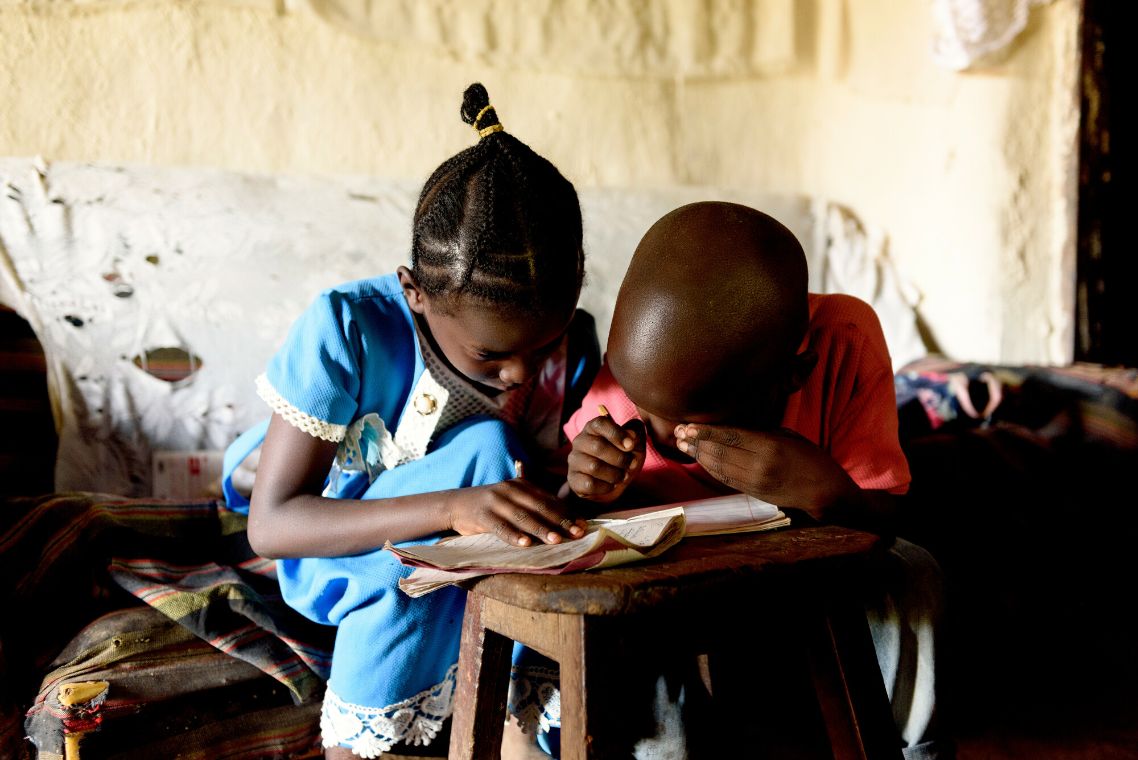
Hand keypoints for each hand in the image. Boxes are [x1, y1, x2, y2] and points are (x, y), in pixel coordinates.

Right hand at [447, 477, 587, 546]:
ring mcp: (496, 501)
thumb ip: (535, 506)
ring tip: (556, 540)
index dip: (567, 513)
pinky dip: (514, 536)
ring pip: (523, 517)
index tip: (582, 525)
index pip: (549, 500)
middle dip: (560, 521)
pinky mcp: (483, 515)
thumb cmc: (492, 507)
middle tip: (577, 533)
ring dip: (541, 529)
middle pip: (540, 507)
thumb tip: (564, 522)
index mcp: (523, 486)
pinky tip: (525, 544)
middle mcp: (511, 490)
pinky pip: (501, 527)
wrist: (456, 504)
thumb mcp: (513, 500)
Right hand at [566, 415, 646, 502]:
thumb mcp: (634, 443)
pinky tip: (611, 485)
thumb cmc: (623, 456)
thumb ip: (635, 434)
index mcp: (593, 428)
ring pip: (594, 467)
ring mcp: (574, 460)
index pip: (600, 423)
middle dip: (620, 458)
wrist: (615, 480)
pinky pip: (589, 484)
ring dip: (614, 474)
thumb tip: (631, 435)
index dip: (617, 434)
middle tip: (631, 464)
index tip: (631, 445)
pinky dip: (605, 487)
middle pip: (598, 446)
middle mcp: (580, 441)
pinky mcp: (573, 479)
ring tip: (622, 476)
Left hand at [674, 424, 856, 519]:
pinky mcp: (753, 492)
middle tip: (678, 432)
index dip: (706, 431)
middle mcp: (759, 465)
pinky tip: (699, 459)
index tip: (689, 424)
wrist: (825, 492)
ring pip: (718, 467)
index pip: (730, 436)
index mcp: (770, 446)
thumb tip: (733, 426)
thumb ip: (761, 432)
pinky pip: (725, 479)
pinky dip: (709, 468)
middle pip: (719, 452)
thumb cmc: (811, 458)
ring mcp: (755, 481)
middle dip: (696, 442)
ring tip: (682, 444)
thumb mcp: (789, 437)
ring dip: (698, 455)